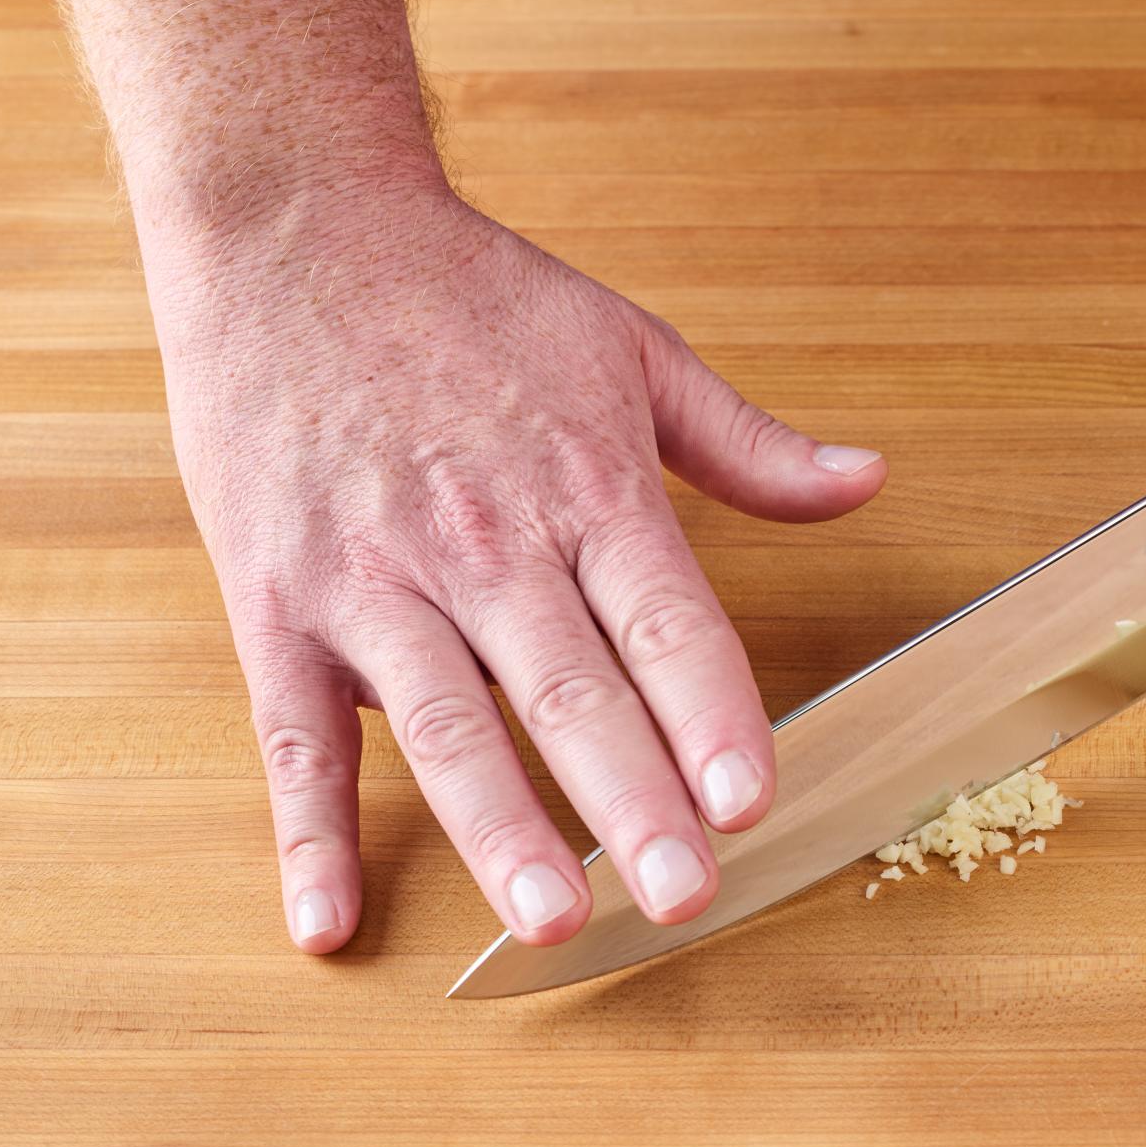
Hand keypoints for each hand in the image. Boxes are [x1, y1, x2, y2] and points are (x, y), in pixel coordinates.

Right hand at [156, 184, 885, 951]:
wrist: (295, 227)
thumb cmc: (472, 298)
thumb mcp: (634, 350)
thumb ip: (750, 444)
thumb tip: (868, 479)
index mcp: (585, 487)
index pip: (666, 619)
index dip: (712, 713)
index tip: (754, 798)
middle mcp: (485, 542)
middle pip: (570, 689)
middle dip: (630, 800)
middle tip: (682, 895)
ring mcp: (376, 579)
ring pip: (443, 723)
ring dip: (497, 827)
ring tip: (550, 918)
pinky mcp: (278, 604)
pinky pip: (293, 734)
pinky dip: (306, 832)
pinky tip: (329, 919)